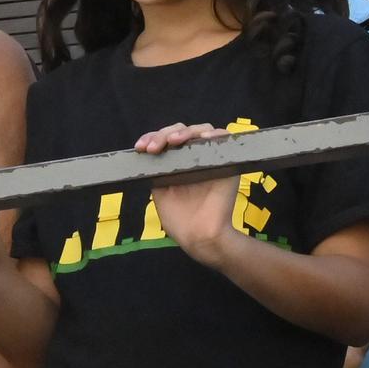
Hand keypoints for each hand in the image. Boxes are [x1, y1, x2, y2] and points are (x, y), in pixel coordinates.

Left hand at [137, 122, 240, 264]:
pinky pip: (226, 139)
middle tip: (153, 148)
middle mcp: (194, 157)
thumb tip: (145, 151)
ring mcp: (211, 158)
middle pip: (181, 131)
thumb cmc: (179, 219)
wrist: (199, 237)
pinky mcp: (228, 162)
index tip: (140, 147)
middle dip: (163, 135)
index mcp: (177, 163)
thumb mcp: (159, 191)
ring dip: (185, 132)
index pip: (165, 140)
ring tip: (174, 141)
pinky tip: (204, 138)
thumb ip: (155, 170)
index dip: (153, 138)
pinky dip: (216, 134)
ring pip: (201, 130)